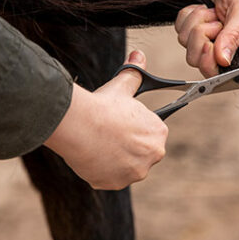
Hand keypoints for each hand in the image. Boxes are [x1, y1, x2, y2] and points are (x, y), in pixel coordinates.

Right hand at [43, 50, 167, 189]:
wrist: (80, 126)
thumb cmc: (103, 106)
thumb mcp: (122, 86)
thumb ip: (135, 74)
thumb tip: (138, 56)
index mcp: (158, 134)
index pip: (151, 133)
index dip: (135, 127)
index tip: (122, 123)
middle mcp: (152, 157)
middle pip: (140, 152)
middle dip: (127, 145)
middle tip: (109, 133)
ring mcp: (133, 173)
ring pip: (125, 166)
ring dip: (115, 158)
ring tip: (99, 143)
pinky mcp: (114, 184)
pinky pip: (109, 177)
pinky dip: (101, 170)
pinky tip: (92, 155)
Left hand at [175, 0, 238, 76]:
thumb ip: (233, 36)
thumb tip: (223, 60)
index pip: (218, 72)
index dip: (208, 59)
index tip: (209, 43)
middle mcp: (223, 49)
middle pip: (195, 59)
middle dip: (200, 36)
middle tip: (215, 20)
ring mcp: (206, 38)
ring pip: (185, 42)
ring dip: (195, 22)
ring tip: (211, 10)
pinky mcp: (193, 26)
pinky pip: (179, 28)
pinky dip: (188, 15)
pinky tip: (202, 7)